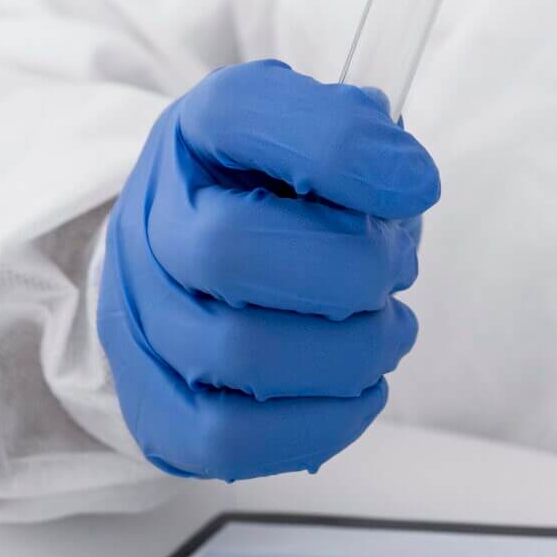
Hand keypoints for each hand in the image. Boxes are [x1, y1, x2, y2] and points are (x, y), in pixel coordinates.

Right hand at [97, 59, 439, 478]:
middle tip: (396, 271)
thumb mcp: (310, 125)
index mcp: (196, 133)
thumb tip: (404, 182)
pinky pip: (225, 439)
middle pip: (230, 252)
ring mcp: (141, 321)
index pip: (240, 116)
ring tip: (388, 332)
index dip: (341, 152)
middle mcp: (149, 222)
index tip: (416, 185)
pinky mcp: (155, 407)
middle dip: (348, 270)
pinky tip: (360, 392)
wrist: (183, 256)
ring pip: (237, 355)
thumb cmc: (265, 187)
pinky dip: (317, 424)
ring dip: (348, 352)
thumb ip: (353, 131)